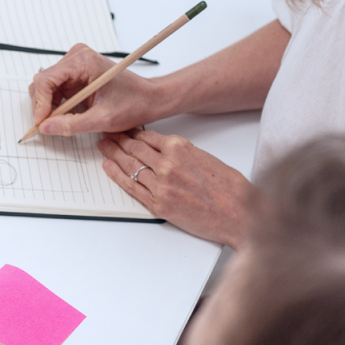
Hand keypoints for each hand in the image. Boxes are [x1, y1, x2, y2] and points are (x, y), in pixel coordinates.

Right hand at [29, 42, 171, 137]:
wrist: (148, 98)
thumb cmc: (133, 103)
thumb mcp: (103, 119)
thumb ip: (72, 124)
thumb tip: (46, 128)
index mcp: (83, 62)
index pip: (46, 80)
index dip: (40, 103)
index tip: (41, 123)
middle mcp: (76, 58)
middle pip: (42, 83)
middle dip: (42, 106)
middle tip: (48, 126)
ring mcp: (74, 65)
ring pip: (45, 87)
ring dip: (49, 107)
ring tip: (61, 122)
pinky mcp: (74, 73)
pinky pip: (54, 89)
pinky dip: (55, 105)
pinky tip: (66, 115)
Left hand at [100, 128, 254, 245]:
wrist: (241, 214)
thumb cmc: (231, 189)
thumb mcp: (207, 158)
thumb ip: (184, 153)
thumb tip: (167, 151)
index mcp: (181, 148)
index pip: (148, 136)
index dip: (132, 132)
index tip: (123, 129)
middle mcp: (168, 163)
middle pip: (135, 149)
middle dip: (118, 140)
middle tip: (107, 134)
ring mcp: (161, 184)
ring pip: (130, 165)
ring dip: (113, 154)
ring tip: (103, 147)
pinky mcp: (158, 204)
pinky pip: (131, 187)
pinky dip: (116, 175)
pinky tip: (108, 167)